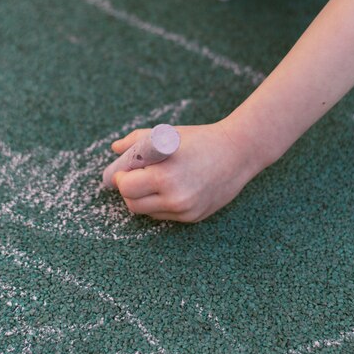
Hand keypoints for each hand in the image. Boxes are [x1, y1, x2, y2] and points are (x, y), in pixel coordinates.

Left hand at [111, 121, 262, 221]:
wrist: (238, 153)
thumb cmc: (199, 140)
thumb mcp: (166, 135)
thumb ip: (136, 141)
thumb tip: (115, 148)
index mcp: (165, 176)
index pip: (126, 187)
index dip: (121, 178)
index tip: (124, 171)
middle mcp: (175, 198)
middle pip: (133, 204)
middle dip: (129, 191)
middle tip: (134, 178)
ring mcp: (185, 210)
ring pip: (147, 213)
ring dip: (143, 199)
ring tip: (151, 182)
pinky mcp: (193, 217)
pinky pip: (164, 216)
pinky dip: (160, 204)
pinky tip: (170, 189)